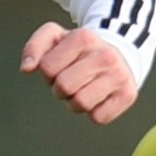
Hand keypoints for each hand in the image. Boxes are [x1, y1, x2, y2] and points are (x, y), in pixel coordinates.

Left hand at [21, 23, 137, 123]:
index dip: (47, 72)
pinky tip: (98, 97)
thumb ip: (34, 47)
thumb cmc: (80, 50)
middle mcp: (105, 55)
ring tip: (83, 89)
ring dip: (75, 103)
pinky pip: (98, 118)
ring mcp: (119, 75)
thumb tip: (26, 68)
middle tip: (72, 80)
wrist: (118, 54)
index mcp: (84, 37)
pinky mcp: (128, 95)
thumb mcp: (55, 38)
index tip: (60, 67)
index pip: (46, 68)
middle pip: (63, 87)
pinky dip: (93, 112)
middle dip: (60, 89)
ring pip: (81, 104)